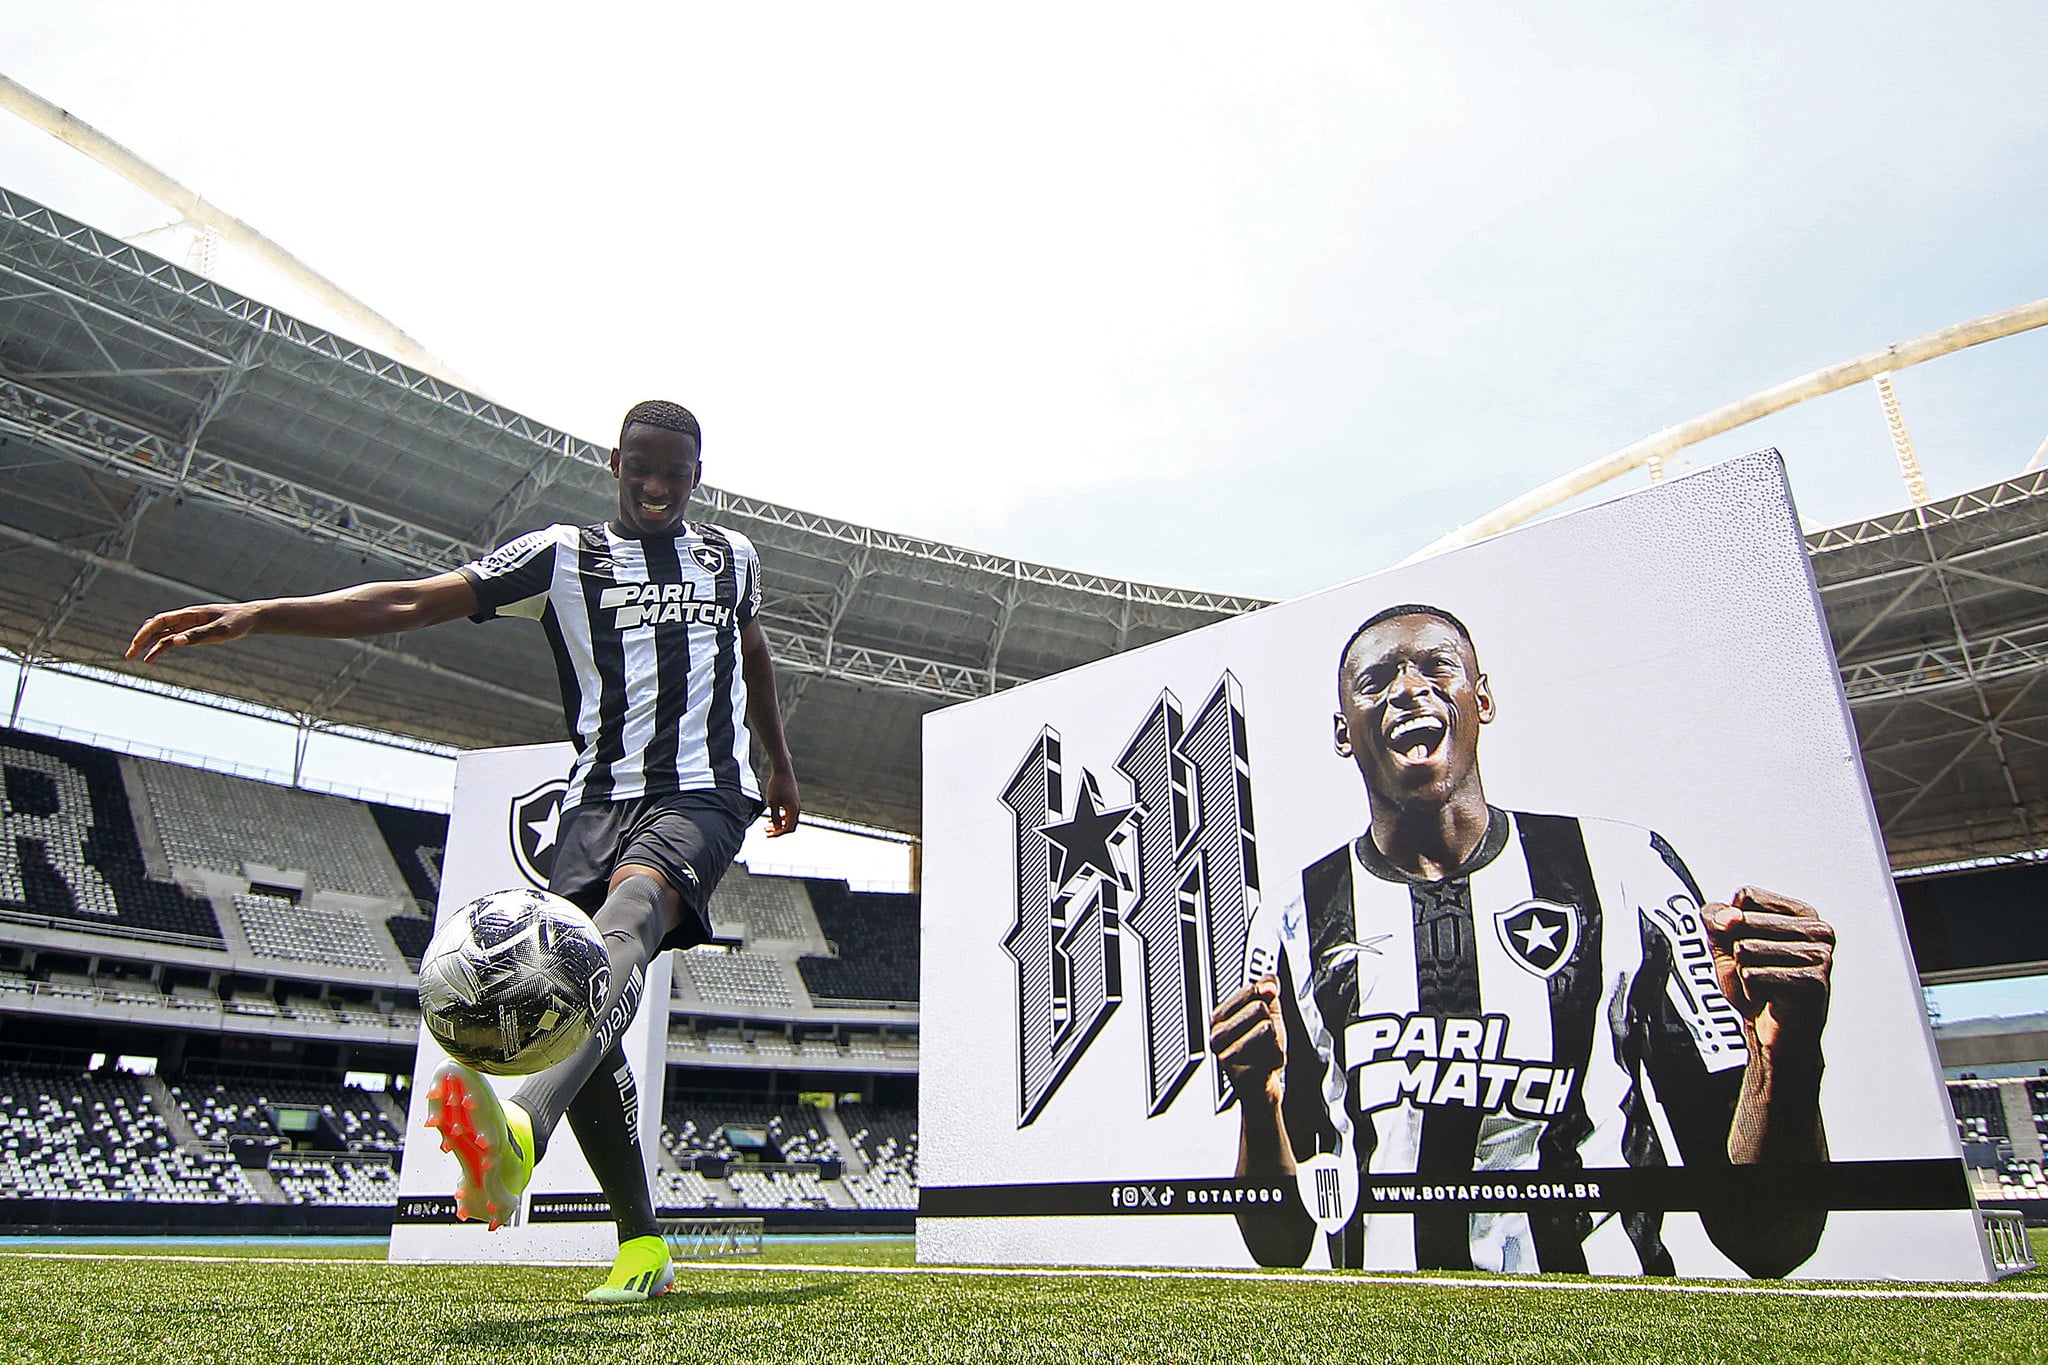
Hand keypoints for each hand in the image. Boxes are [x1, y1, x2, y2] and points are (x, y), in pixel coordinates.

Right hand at [126, 603, 257, 663]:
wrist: (249, 619)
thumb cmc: (236, 622)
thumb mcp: (220, 631)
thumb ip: (198, 635)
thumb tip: (175, 642)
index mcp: (189, 615)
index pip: (160, 621)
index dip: (146, 632)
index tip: (136, 644)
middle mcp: (184, 619)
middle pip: (156, 628)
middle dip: (141, 640)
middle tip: (128, 655)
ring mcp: (186, 626)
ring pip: (160, 635)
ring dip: (147, 646)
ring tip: (134, 659)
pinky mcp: (191, 634)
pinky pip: (170, 641)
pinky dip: (159, 649)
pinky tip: (150, 659)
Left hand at [762, 767, 800, 837]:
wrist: (783, 770)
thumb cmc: (777, 785)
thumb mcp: (772, 802)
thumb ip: (774, 816)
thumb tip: (776, 827)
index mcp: (793, 810)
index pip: (788, 828)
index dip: (778, 833)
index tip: (768, 834)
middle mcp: (797, 808)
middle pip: (790, 826)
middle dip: (778, 830)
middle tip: (766, 831)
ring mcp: (796, 804)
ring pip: (789, 820)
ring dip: (779, 824)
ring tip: (768, 825)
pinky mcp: (793, 799)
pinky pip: (789, 813)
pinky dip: (781, 817)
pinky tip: (773, 815)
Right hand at [1210, 977, 1286, 1108]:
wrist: (1259, 1086)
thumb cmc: (1259, 1049)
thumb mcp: (1266, 1013)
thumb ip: (1266, 989)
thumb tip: (1268, 983)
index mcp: (1219, 1017)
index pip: (1249, 989)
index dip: (1265, 993)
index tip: (1267, 997)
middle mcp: (1217, 1035)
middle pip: (1259, 1008)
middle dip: (1269, 1021)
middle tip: (1262, 1036)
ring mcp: (1227, 1053)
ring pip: (1266, 1028)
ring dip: (1275, 1041)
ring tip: (1264, 1049)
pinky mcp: (1241, 1072)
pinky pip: (1273, 1051)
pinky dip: (1278, 1058)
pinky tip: (1267, 1063)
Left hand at [1703, 886, 1833, 1061]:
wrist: (1772, 1033)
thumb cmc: (1757, 986)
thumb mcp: (1725, 943)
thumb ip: (1717, 918)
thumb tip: (1727, 917)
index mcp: (1801, 913)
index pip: (1746, 895)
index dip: (1732, 923)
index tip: (1746, 943)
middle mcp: (1817, 930)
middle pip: (1742, 921)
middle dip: (1736, 952)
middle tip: (1756, 971)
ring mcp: (1818, 956)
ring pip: (1745, 949)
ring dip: (1743, 973)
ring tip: (1765, 985)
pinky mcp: (1811, 982)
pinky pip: (1752, 975)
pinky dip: (1750, 991)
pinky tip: (1770, 998)